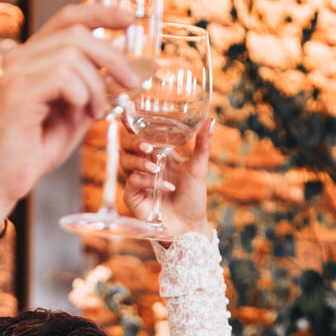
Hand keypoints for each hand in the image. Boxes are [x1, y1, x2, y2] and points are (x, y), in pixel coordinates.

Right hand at [0, 4, 139, 225]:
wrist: (4, 180)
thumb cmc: (35, 148)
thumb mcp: (74, 114)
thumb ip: (91, 88)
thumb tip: (121, 72)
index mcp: (34, 57)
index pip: (68, 19)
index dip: (100, 13)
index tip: (129, 20)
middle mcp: (21, 58)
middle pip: (76, 33)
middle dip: (112, 57)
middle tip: (131, 83)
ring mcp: (16, 74)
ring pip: (72, 56)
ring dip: (96, 86)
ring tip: (96, 113)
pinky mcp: (17, 93)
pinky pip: (62, 77)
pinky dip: (82, 95)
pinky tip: (81, 114)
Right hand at [122, 118, 212, 241]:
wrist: (189, 225)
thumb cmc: (193, 197)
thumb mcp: (199, 168)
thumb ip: (202, 144)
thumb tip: (211, 120)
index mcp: (156, 152)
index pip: (138, 133)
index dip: (129, 121)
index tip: (128, 110)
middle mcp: (143, 163)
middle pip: (125, 144)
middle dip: (133, 141)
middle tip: (148, 146)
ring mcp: (136, 179)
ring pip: (125, 161)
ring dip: (140, 162)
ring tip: (157, 168)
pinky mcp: (133, 196)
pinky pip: (132, 181)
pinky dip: (147, 181)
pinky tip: (165, 186)